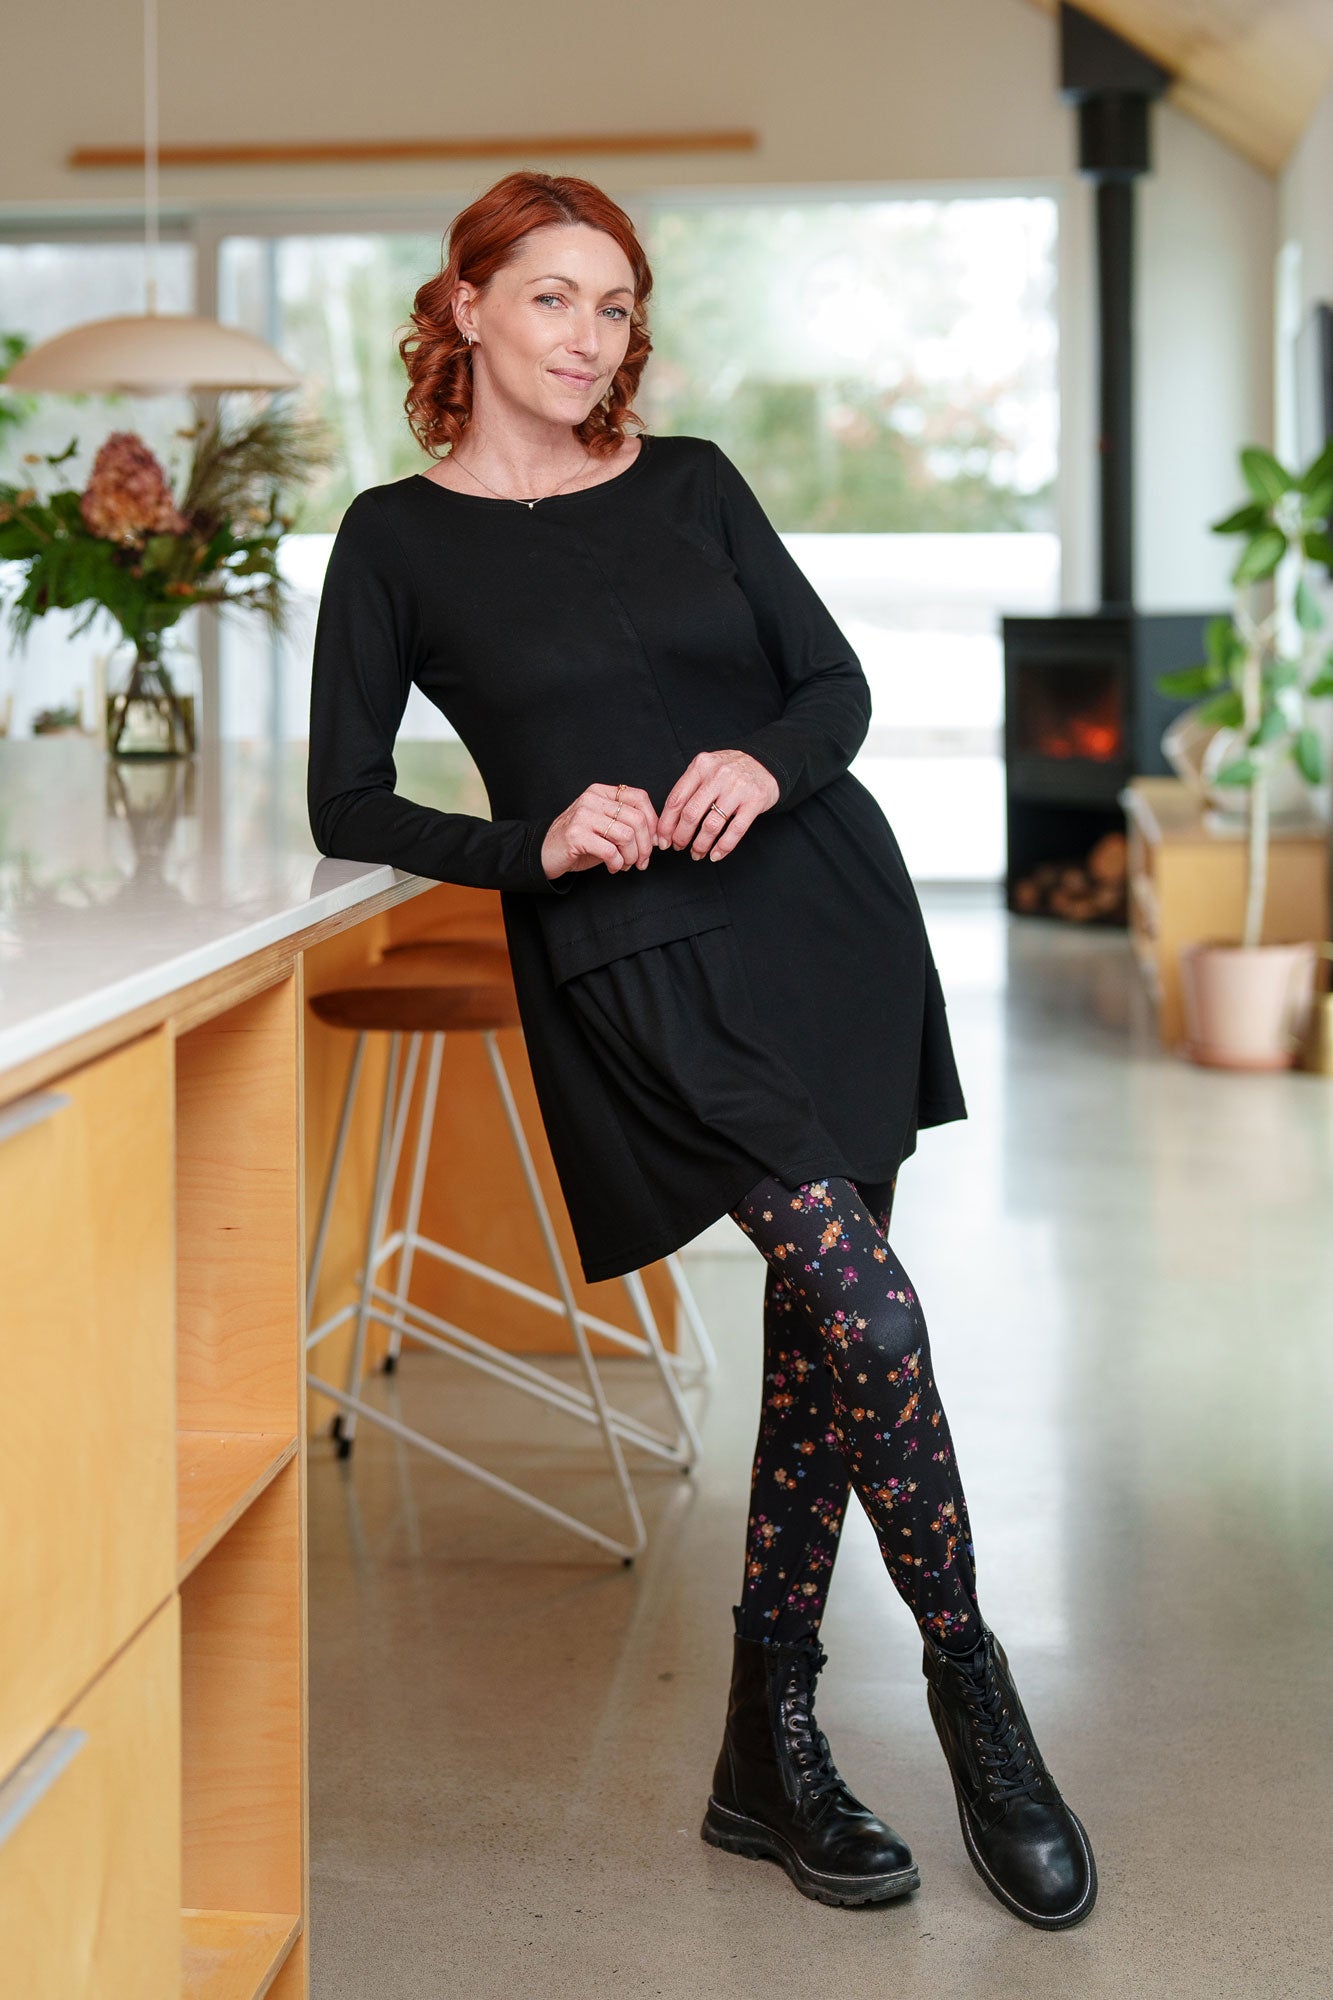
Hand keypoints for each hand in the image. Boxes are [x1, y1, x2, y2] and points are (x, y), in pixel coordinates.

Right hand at [541, 782, 658, 877]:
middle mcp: (592, 799)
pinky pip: (610, 850)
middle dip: (645, 846)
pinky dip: (617, 863)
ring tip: (626, 864)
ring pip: (626, 835)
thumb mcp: (604, 826)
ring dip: (631, 856)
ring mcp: (583, 815)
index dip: (653, 821)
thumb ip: (626, 824)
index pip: (640, 798)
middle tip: (643, 861)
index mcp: (601, 792)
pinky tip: (613, 867)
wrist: (544, 853)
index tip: (655, 842)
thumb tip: (655, 837)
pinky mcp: (576, 835)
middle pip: (637, 818)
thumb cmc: (578, 842)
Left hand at [656, 750, 779, 860]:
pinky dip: (723, 847)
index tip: (662, 840)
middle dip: (681, 836)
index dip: (666, 824)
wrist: (764, 764)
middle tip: (678, 847)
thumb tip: (667, 822)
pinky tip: (715, 855)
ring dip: (700, 845)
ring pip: (711, 825)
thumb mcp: (706, 769)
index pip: (676, 799)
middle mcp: (718, 775)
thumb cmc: (729, 771)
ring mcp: (737, 788)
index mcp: (701, 766)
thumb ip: (689, 789)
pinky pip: (735, 830)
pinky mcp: (755, 801)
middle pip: (691, 814)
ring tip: (696, 853)